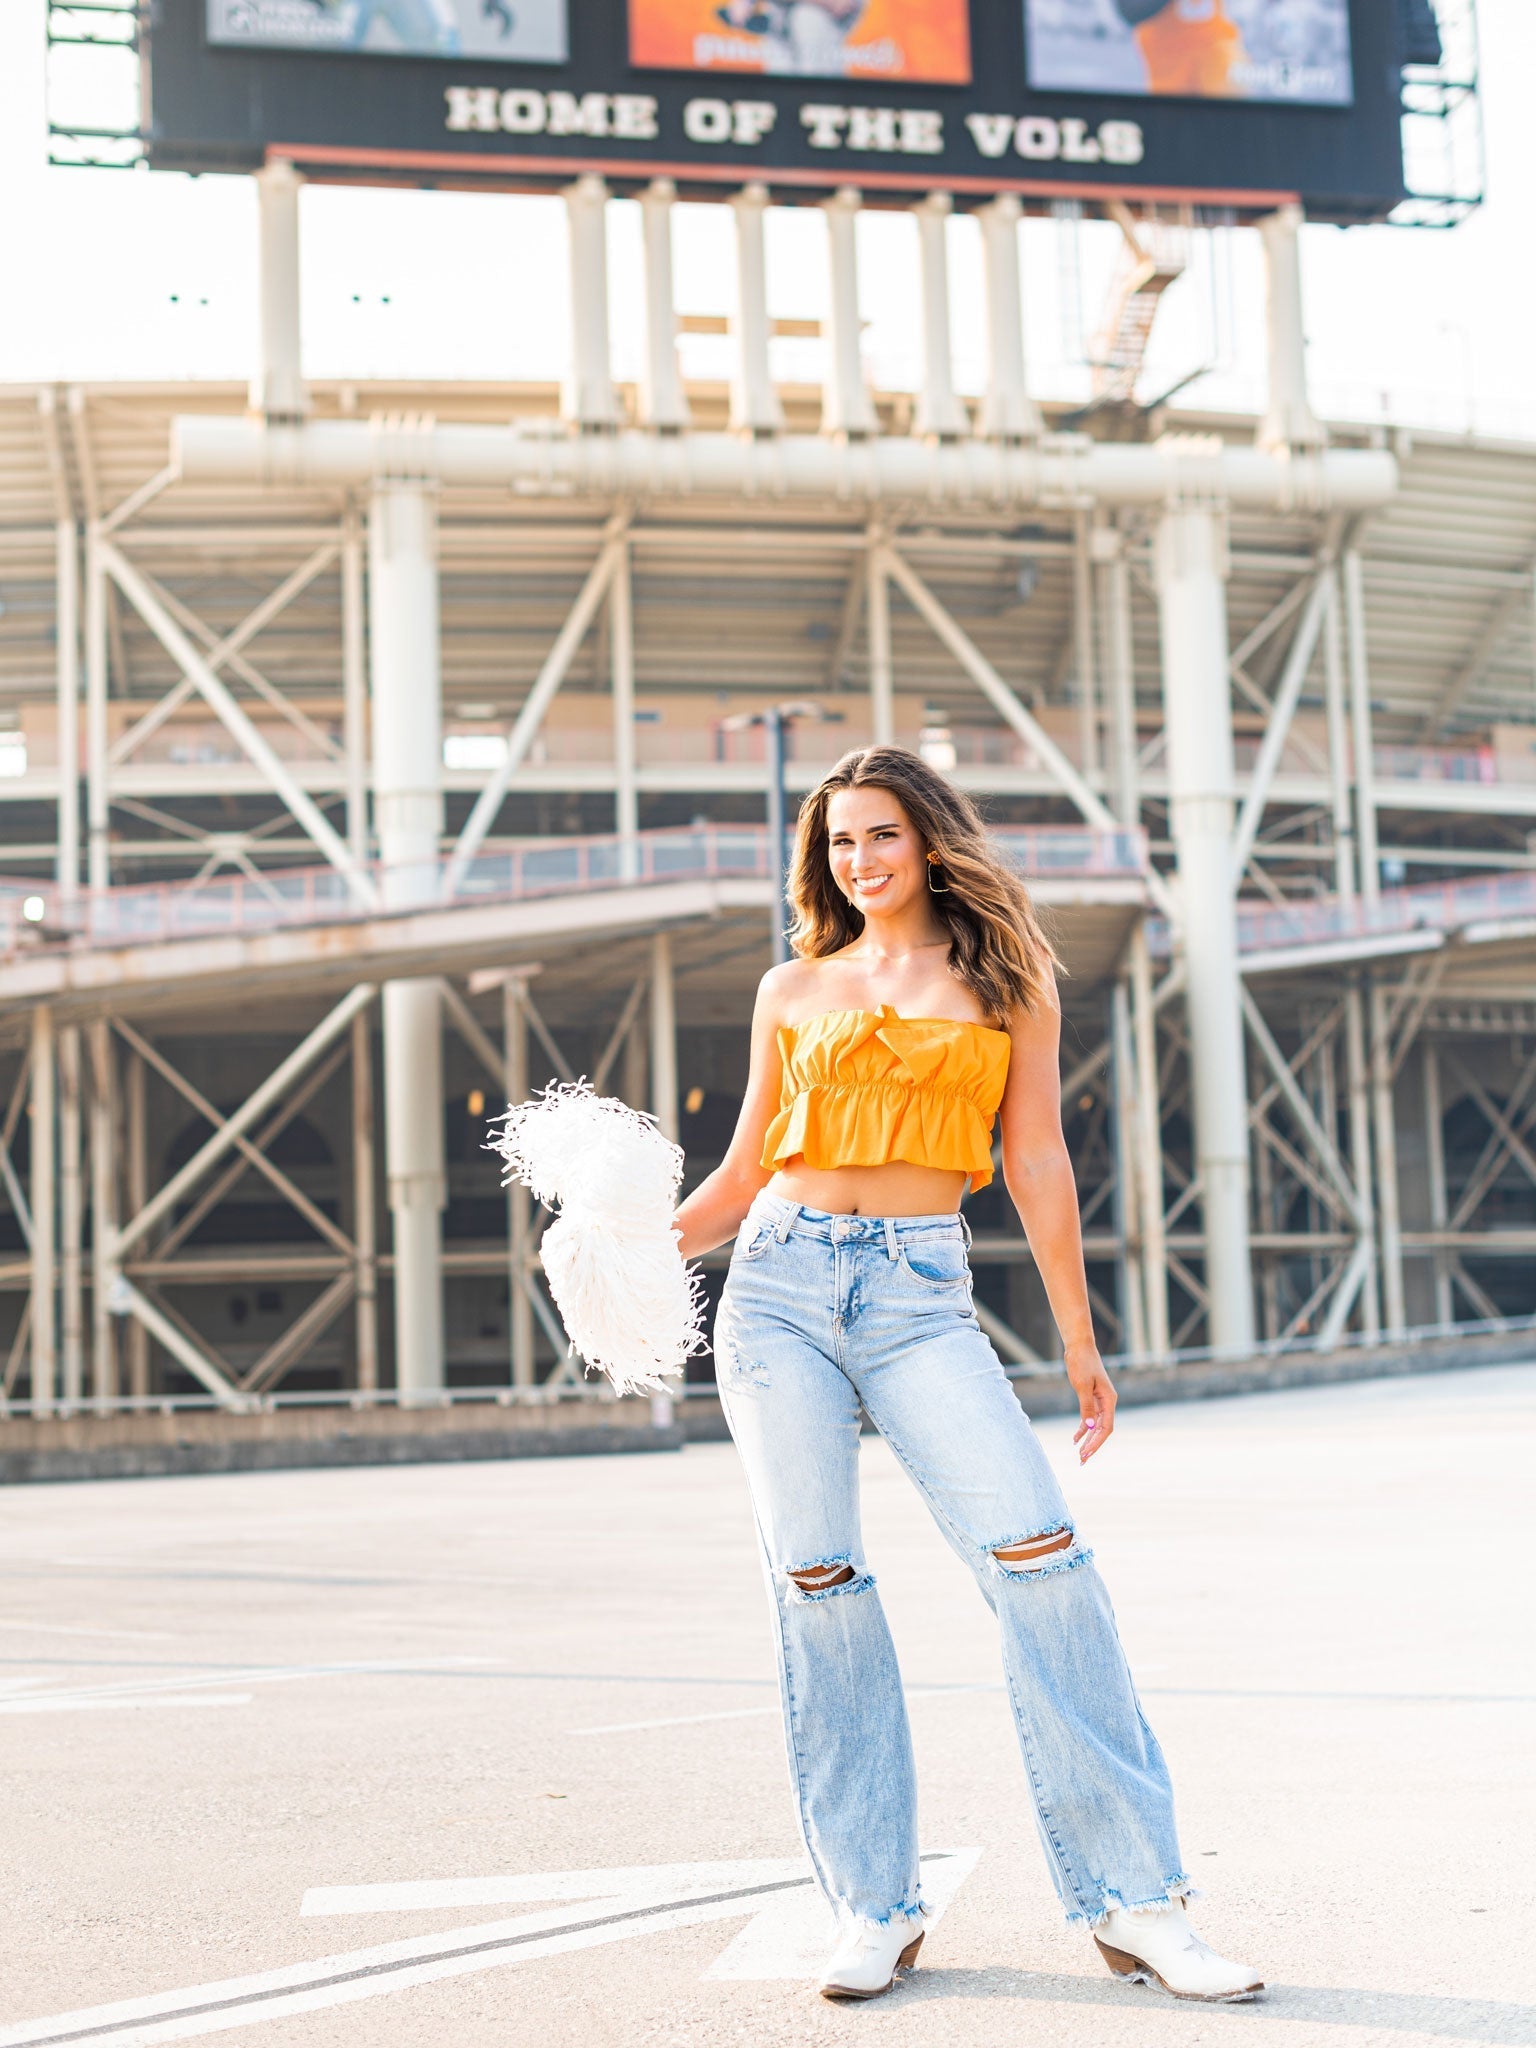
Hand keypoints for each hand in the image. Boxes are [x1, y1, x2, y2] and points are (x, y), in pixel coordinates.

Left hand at [1065, 1341, 1115, 1462]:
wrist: (1079, 1347)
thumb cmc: (1082, 1363)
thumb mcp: (1083, 1385)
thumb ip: (1086, 1406)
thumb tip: (1088, 1427)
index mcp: (1109, 1400)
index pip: (1106, 1428)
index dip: (1096, 1442)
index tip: (1086, 1453)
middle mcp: (1107, 1403)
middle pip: (1101, 1430)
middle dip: (1092, 1445)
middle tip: (1082, 1460)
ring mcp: (1099, 1401)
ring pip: (1095, 1426)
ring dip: (1087, 1440)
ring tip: (1080, 1455)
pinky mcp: (1091, 1398)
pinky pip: (1088, 1418)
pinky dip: (1082, 1429)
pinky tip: (1075, 1439)